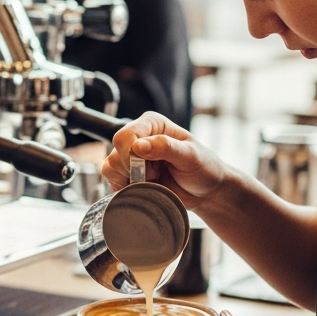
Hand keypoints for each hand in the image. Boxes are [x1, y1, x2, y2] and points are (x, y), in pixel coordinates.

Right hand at [101, 112, 228, 209]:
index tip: (153, 168)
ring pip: (110, 167)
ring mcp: (131, 155)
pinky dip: (126, 188)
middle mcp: (138, 136)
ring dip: (130, 180)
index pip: (125, 135)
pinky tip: (146, 187)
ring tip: (153, 180)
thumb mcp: (190, 156)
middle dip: (134, 171)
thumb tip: (138, 145)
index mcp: (152, 123)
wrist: (206, 192)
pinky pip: (112, 181)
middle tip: (157, 174)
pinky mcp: (127, 174)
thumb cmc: (203, 168)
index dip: (132, 155)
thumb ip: (165, 147)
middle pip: (115, 153)